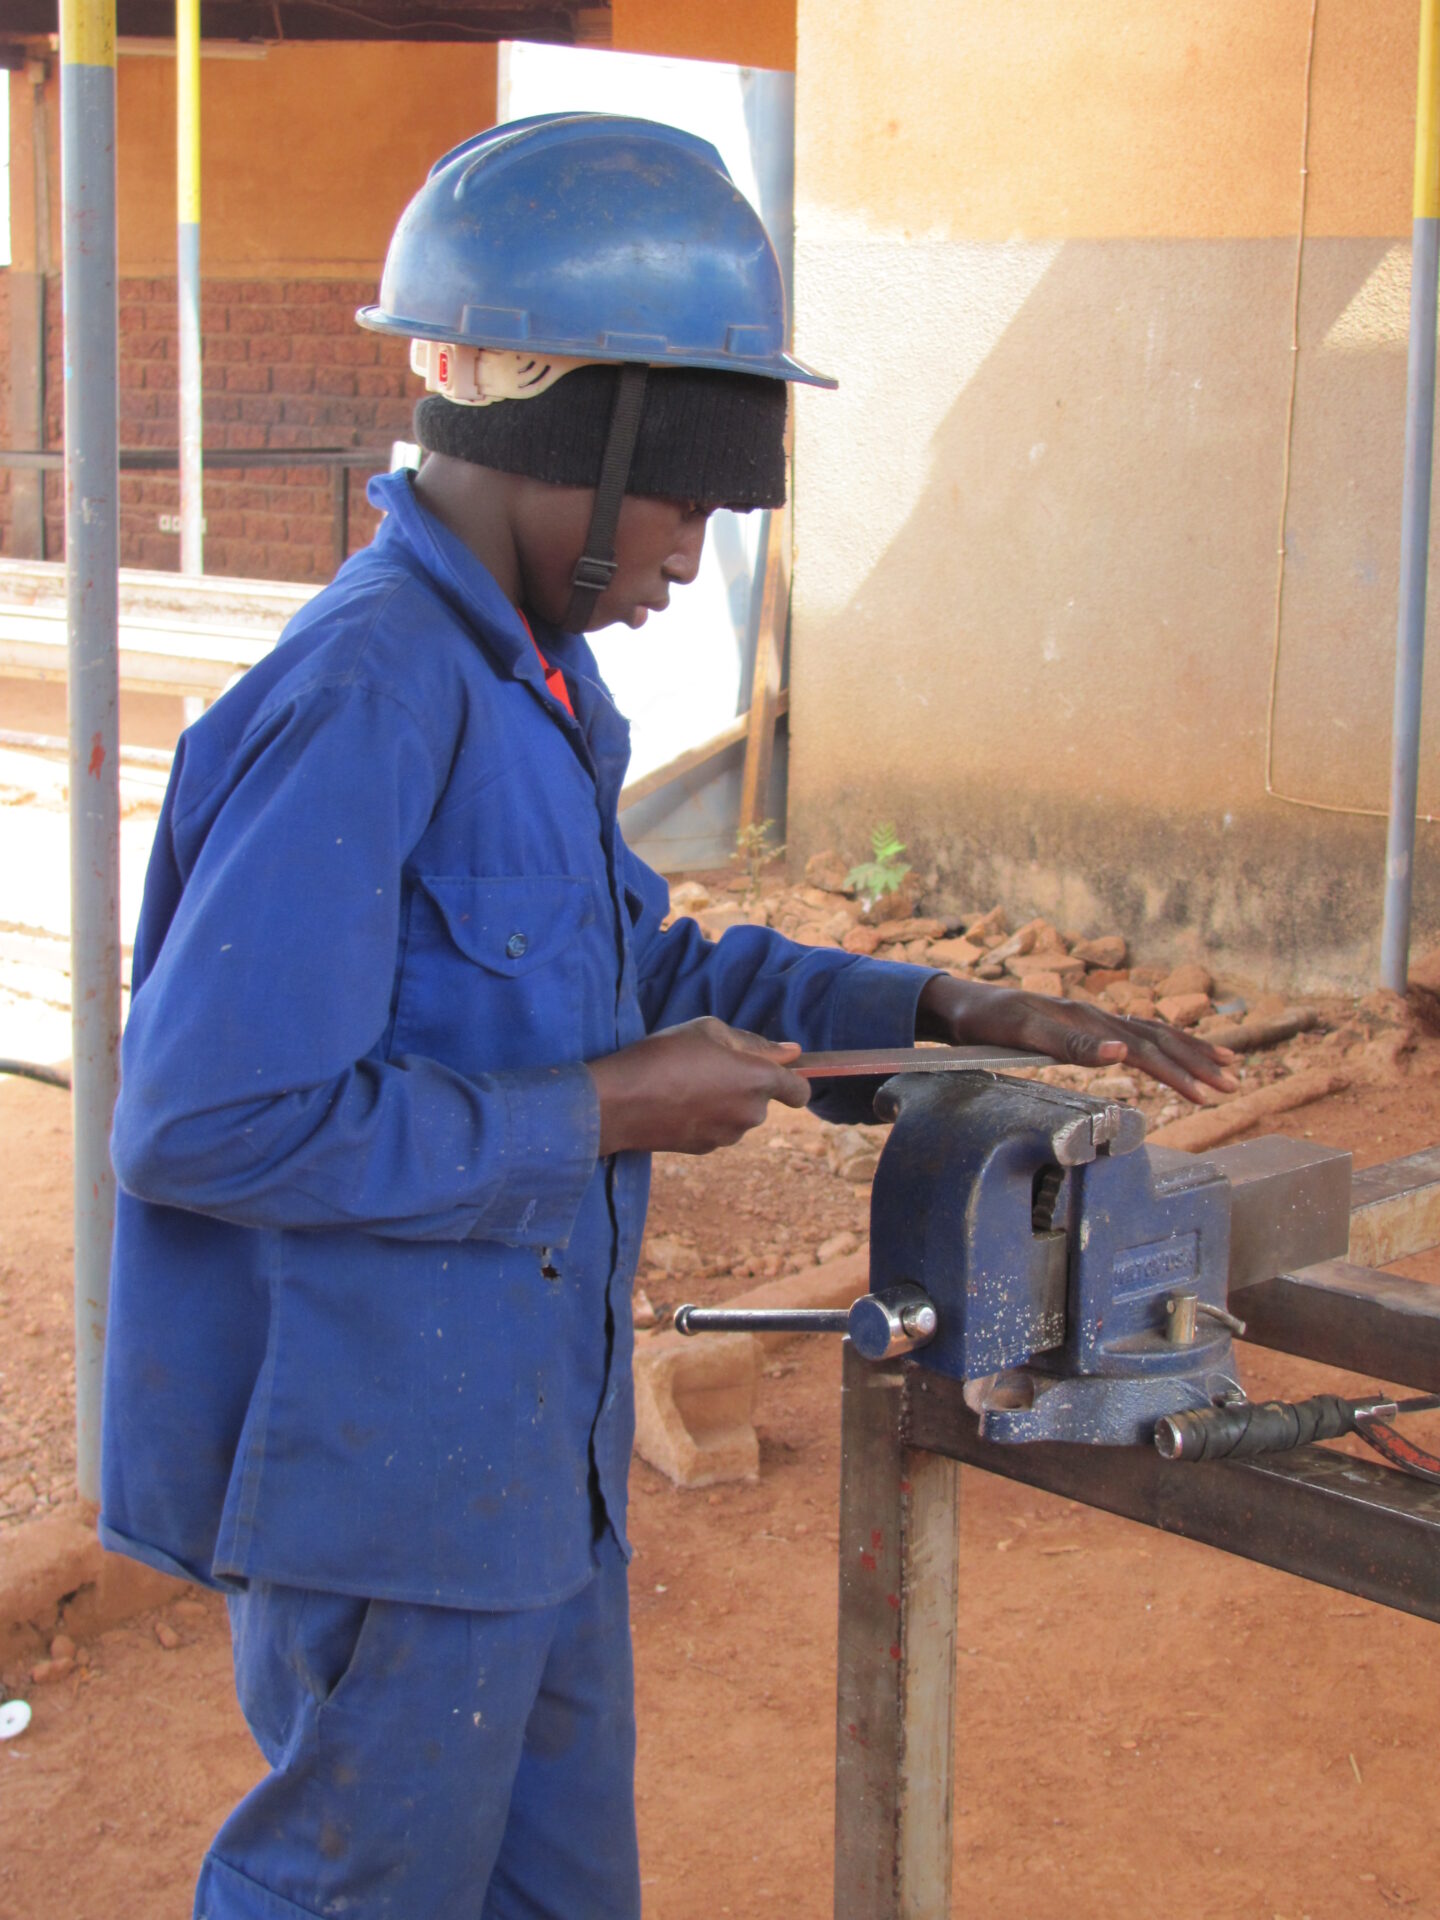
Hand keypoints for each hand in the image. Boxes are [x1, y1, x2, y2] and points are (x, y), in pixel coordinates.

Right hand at [587, 1016, 810, 1155]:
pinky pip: (715, 1128)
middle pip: (762, 1100)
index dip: (793, 1081)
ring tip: (686, 1081)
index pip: (800, 1092)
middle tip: (708, 1063)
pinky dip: (704, 1116)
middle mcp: (751, 1114)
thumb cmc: (665, 1055)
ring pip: (737, 1115)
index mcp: (759, 1081)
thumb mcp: (709, 1030)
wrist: (620, 1102)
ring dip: (723, 1100)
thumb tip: (793, 1053)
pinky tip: (676, 1102)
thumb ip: (755, 1043)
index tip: (776, 1071)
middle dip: (744, 1084)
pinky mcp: (704, 1149)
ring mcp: (728, 1136)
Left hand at [915, 974, 1238, 1104]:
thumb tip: (1120, 1052)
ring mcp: (1092, 1019)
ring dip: (1189, 1051)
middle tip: (1232, 1086)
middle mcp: (1096, 1016)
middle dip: (1198, 1062)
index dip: (1178, 1072)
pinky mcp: (1084, 1026)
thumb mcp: (1022, 1033)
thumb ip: (1070, 1043)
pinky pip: (1135, 1034)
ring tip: (1224, 1065)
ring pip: (1152, 1033)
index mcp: (1088, 1020)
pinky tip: (1175, 1053)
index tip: (1207, 1095)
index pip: (1145, 1049)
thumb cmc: (988, 1023)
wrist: (963, 1007)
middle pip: (1159, 1038)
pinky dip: (1163, 1045)